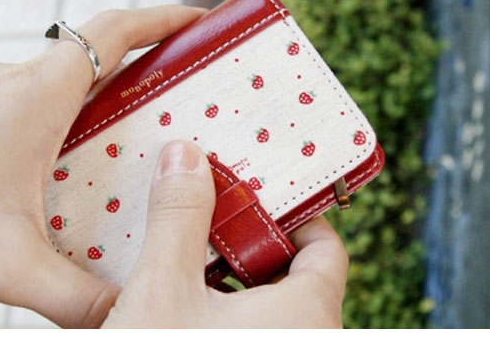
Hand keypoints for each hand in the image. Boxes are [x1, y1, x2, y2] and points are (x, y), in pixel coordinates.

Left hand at [0, 6, 206, 327]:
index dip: (163, 19)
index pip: (112, 34)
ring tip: (148, 127)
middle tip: (189, 87)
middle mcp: (18, 83)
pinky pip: (49, 98)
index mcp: (37, 98)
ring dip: (115, 89)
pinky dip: (82, 112)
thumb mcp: (7, 262)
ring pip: (73, 76)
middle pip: (100, 51)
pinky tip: (88, 155)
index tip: (200, 23)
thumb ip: (74, 293)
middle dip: (151, 58)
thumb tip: (125, 313)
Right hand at [102, 141, 348, 327]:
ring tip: (190, 253)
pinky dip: (223, 310)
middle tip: (214, 215)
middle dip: (250, 241)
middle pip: (294, 272)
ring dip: (230, 278)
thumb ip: (178, 218)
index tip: (259, 196)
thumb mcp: (163, 288)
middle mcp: (307, 337)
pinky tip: (182, 301)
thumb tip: (184, 158)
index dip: (295, 216)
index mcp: (308, 314)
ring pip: (268, 305)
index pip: (326, 247)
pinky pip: (249, 328)